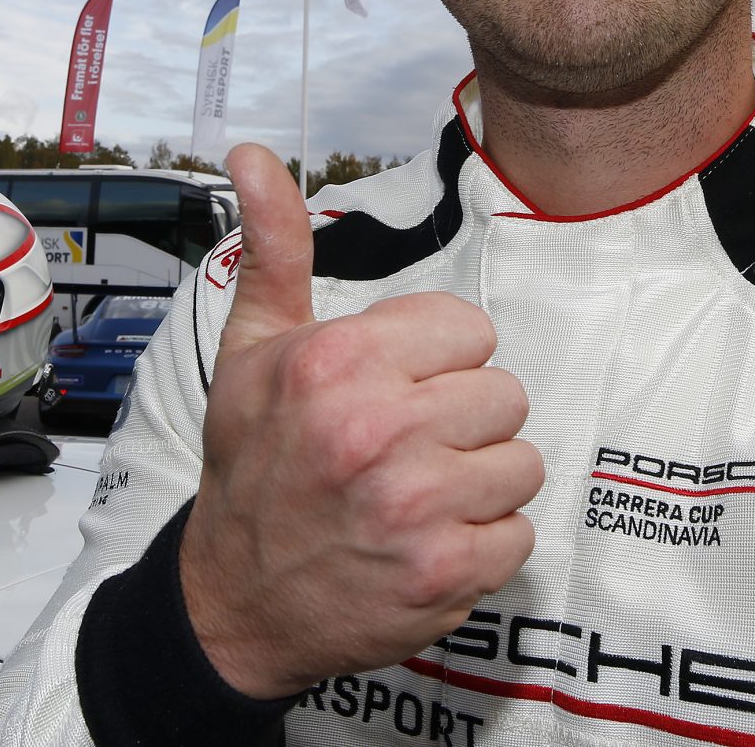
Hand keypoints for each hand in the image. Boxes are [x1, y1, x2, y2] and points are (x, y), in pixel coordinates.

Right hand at [177, 144, 541, 698]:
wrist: (233, 602)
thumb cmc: (252, 466)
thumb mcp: (252, 348)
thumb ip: (273, 245)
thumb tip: (252, 153)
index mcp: (338, 362)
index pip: (469, 330)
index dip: (437, 362)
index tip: (396, 390)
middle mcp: (378, 428)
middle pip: (504, 394)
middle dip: (463, 421)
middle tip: (407, 448)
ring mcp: (416, 506)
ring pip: (521, 462)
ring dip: (479, 483)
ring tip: (419, 496)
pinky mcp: (445, 573)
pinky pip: (518, 534)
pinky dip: (482, 545)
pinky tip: (426, 542)